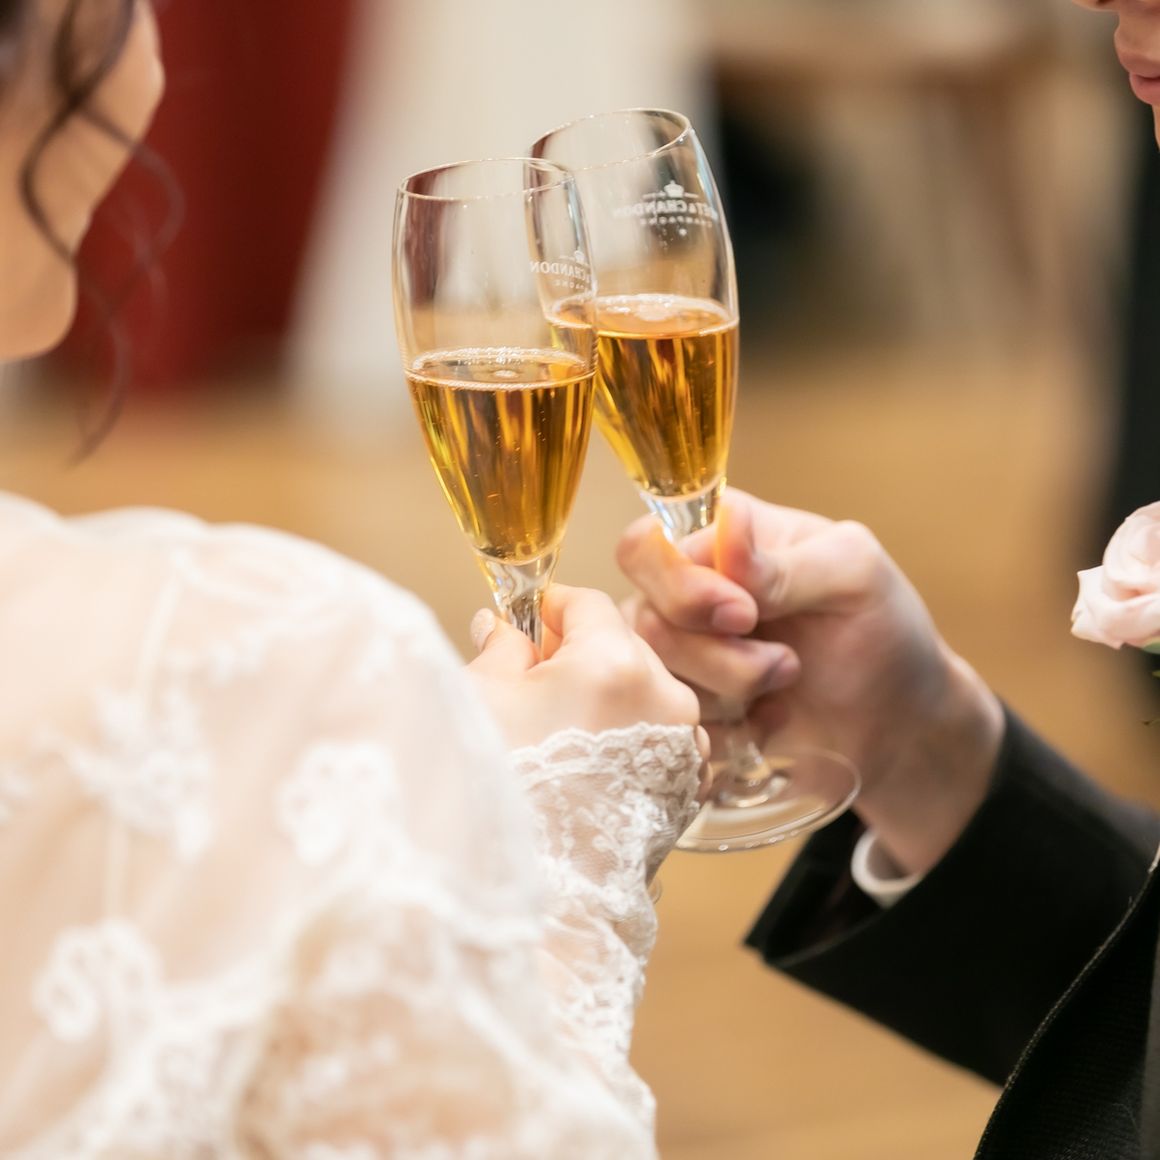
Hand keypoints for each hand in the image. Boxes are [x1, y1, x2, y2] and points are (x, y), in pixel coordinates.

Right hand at [467, 585, 709, 792]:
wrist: (543, 897)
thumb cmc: (507, 796)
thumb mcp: (483, 702)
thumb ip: (500, 649)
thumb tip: (503, 627)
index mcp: (614, 663)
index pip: (587, 603)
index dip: (550, 607)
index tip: (525, 621)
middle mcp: (666, 695)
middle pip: (621, 643)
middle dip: (578, 653)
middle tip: (531, 682)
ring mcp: (686, 743)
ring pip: (644, 691)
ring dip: (609, 696)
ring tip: (560, 733)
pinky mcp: (690, 783)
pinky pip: (662, 736)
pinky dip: (632, 737)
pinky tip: (591, 767)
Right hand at [617, 489, 1003, 874]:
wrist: (898, 723)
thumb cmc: (881, 630)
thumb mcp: (852, 576)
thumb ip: (782, 561)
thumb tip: (726, 526)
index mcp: (717, 539)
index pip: (645, 548)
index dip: (681, 585)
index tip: (744, 614)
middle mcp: (685, 594)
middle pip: (642, 620)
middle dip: (716, 653)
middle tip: (786, 663)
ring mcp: (682, 658)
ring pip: (651, 679)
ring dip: (728, 692)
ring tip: (787, 686)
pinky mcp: (688, 714)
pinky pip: (668, 728)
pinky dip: (723, 732)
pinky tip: (769, 721)